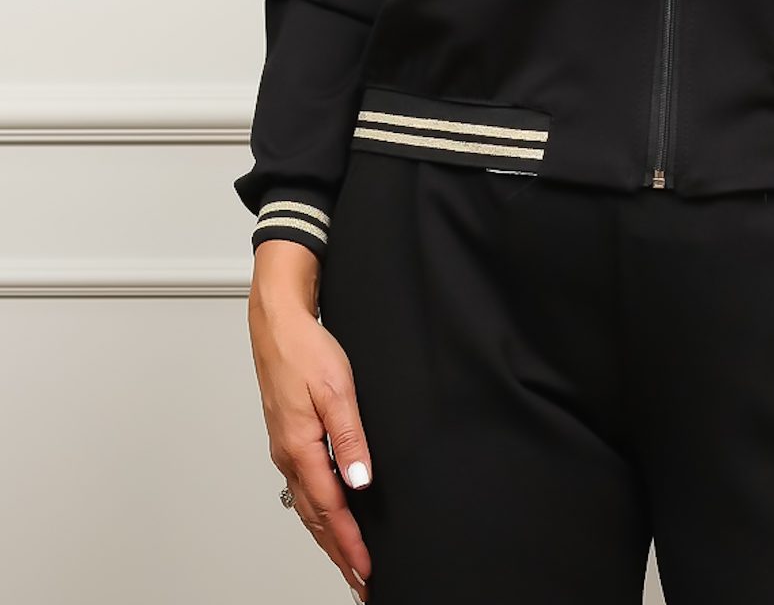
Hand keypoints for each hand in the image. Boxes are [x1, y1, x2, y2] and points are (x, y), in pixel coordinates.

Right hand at [247, 258, 373, 600]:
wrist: (277, 324)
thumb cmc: (305, 350)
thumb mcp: (337, 389)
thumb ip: (350, 437)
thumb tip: (359, 480)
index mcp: (300, 448)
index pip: (331, 510)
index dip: (350, 543)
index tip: (366, 569)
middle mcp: (288, 456)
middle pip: (316, 519)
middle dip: (338, 553)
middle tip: (359, 581)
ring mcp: (285, 449)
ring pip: (308, 507)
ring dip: (328, 538)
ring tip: (346, 561)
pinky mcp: (287, 439)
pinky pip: (304, 488)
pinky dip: (319, 513)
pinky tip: (328, 516)